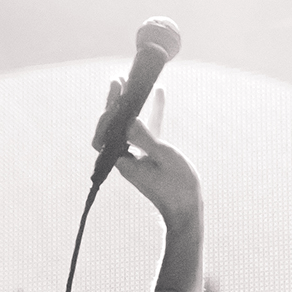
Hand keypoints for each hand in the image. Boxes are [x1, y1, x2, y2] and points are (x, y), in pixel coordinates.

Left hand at [92, 81, 201, 230]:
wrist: (186, 210)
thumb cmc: (177, 188)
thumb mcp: (164, 158)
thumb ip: (146, 138)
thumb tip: (128, 119)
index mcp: (124, 161)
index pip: (105, 133)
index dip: (107, 112)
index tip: (117, 93)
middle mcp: (126, 158)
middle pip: (113, 127)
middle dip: (114, 103)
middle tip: (119, 80)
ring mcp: (138, 157)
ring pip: (128, 126)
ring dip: (129, 105)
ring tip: (130, 82)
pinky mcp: (151, 156)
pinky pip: (148, 131)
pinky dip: (152, 112)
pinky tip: (159, 93)